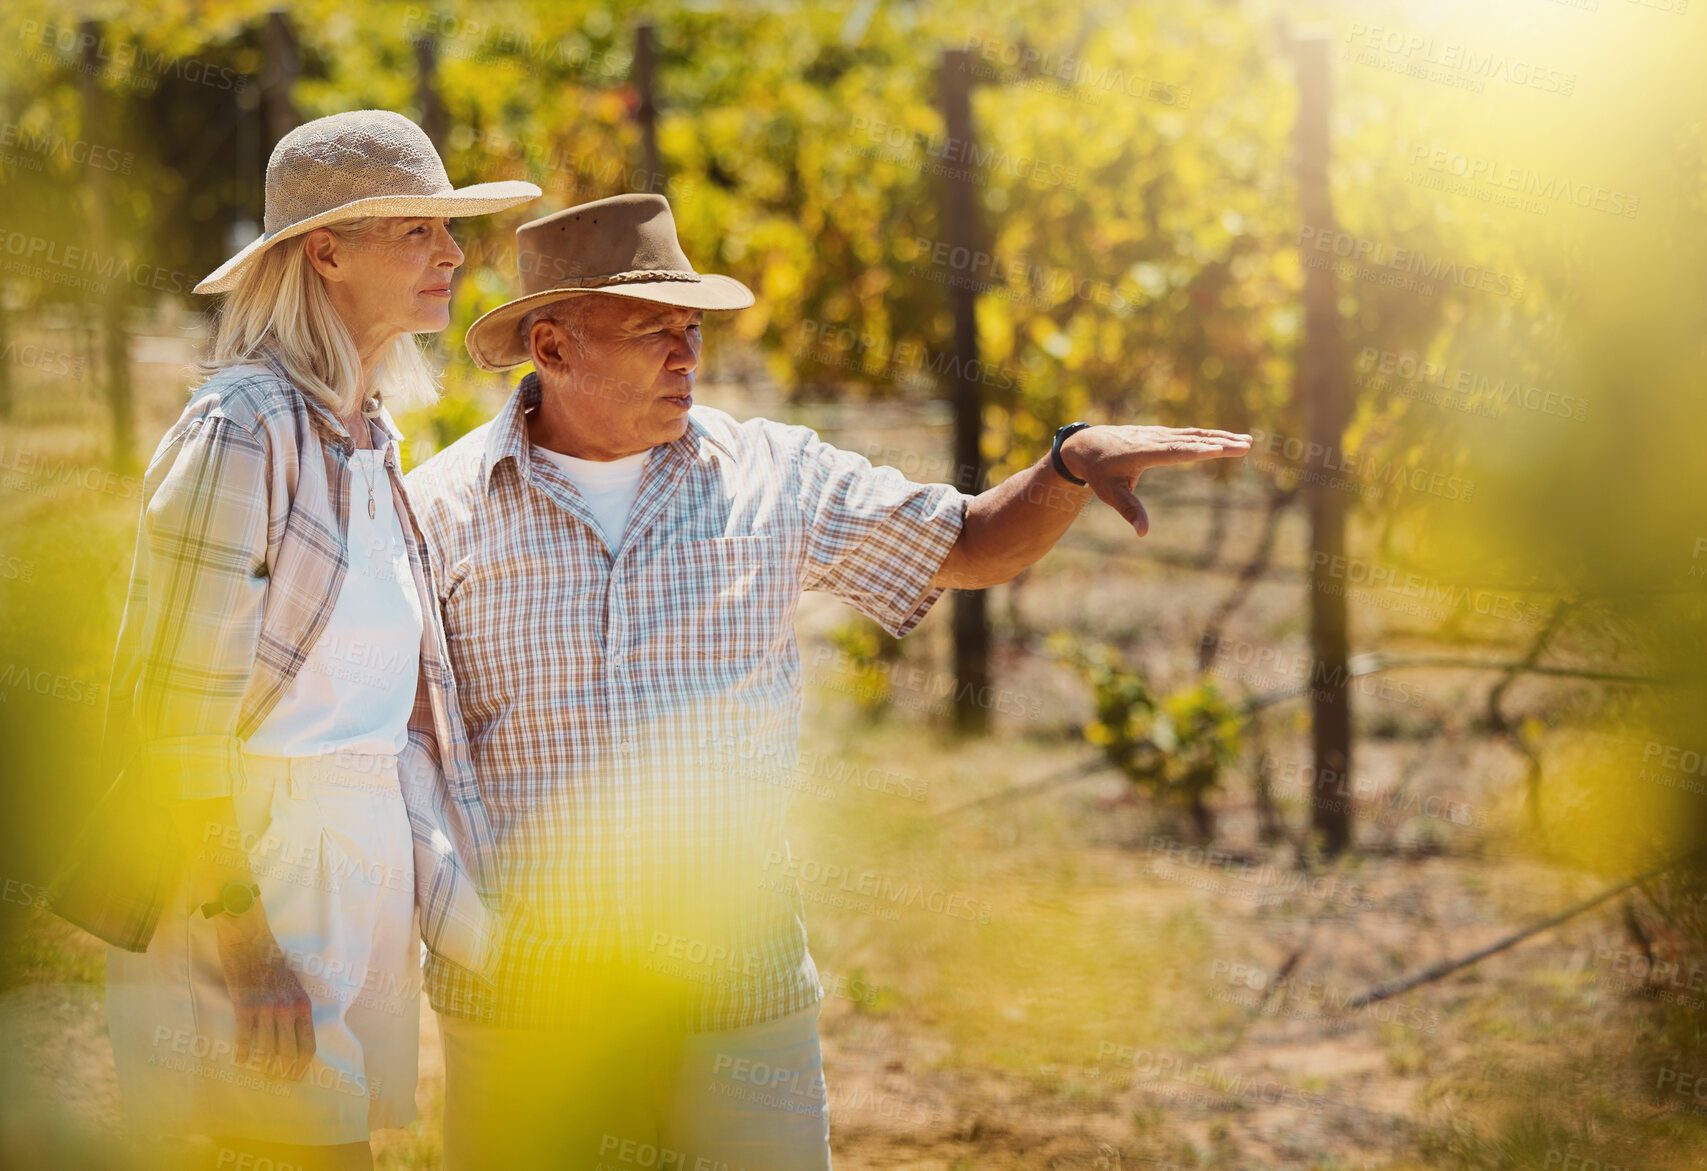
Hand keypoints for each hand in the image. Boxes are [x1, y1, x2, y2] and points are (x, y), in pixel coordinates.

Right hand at [211, 909, 315, 1078]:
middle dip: (282, 1070)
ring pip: (266, 1047)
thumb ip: (295, 1003)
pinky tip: (240, 1060)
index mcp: (301, 1003)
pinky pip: (244, 1036)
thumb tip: (295, 1028)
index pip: (308, 1043)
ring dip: (262, 1064)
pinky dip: (242, 1050)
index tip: (296, 1076)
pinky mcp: (245, 1004)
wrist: (250, 939)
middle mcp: (287, 1008)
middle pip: (288, 1051)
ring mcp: (266, 1007)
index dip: (303, 1064)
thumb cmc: (272, 959)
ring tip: (258, 1072)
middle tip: (275, 1080)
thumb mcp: (293, 981)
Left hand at [1060, 425, 1251, 535]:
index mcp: (1143, 452)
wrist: (1086, 445)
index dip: (1198, 451)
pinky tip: (1225, 440)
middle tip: (1246, 446)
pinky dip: (1210, 436)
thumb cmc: (1099, 472)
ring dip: (1221, 437)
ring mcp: (1160, 434)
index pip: (1175, 452)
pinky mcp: (1162, 434)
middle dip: (1220, 442)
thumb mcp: (1109, 493)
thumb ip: (1129, 510)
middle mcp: (1155, 439)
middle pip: (1192, 440)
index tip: (1219, 450)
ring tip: (1247, 442)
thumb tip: (1143, 532)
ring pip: (1195, 434)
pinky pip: (1190, 435)